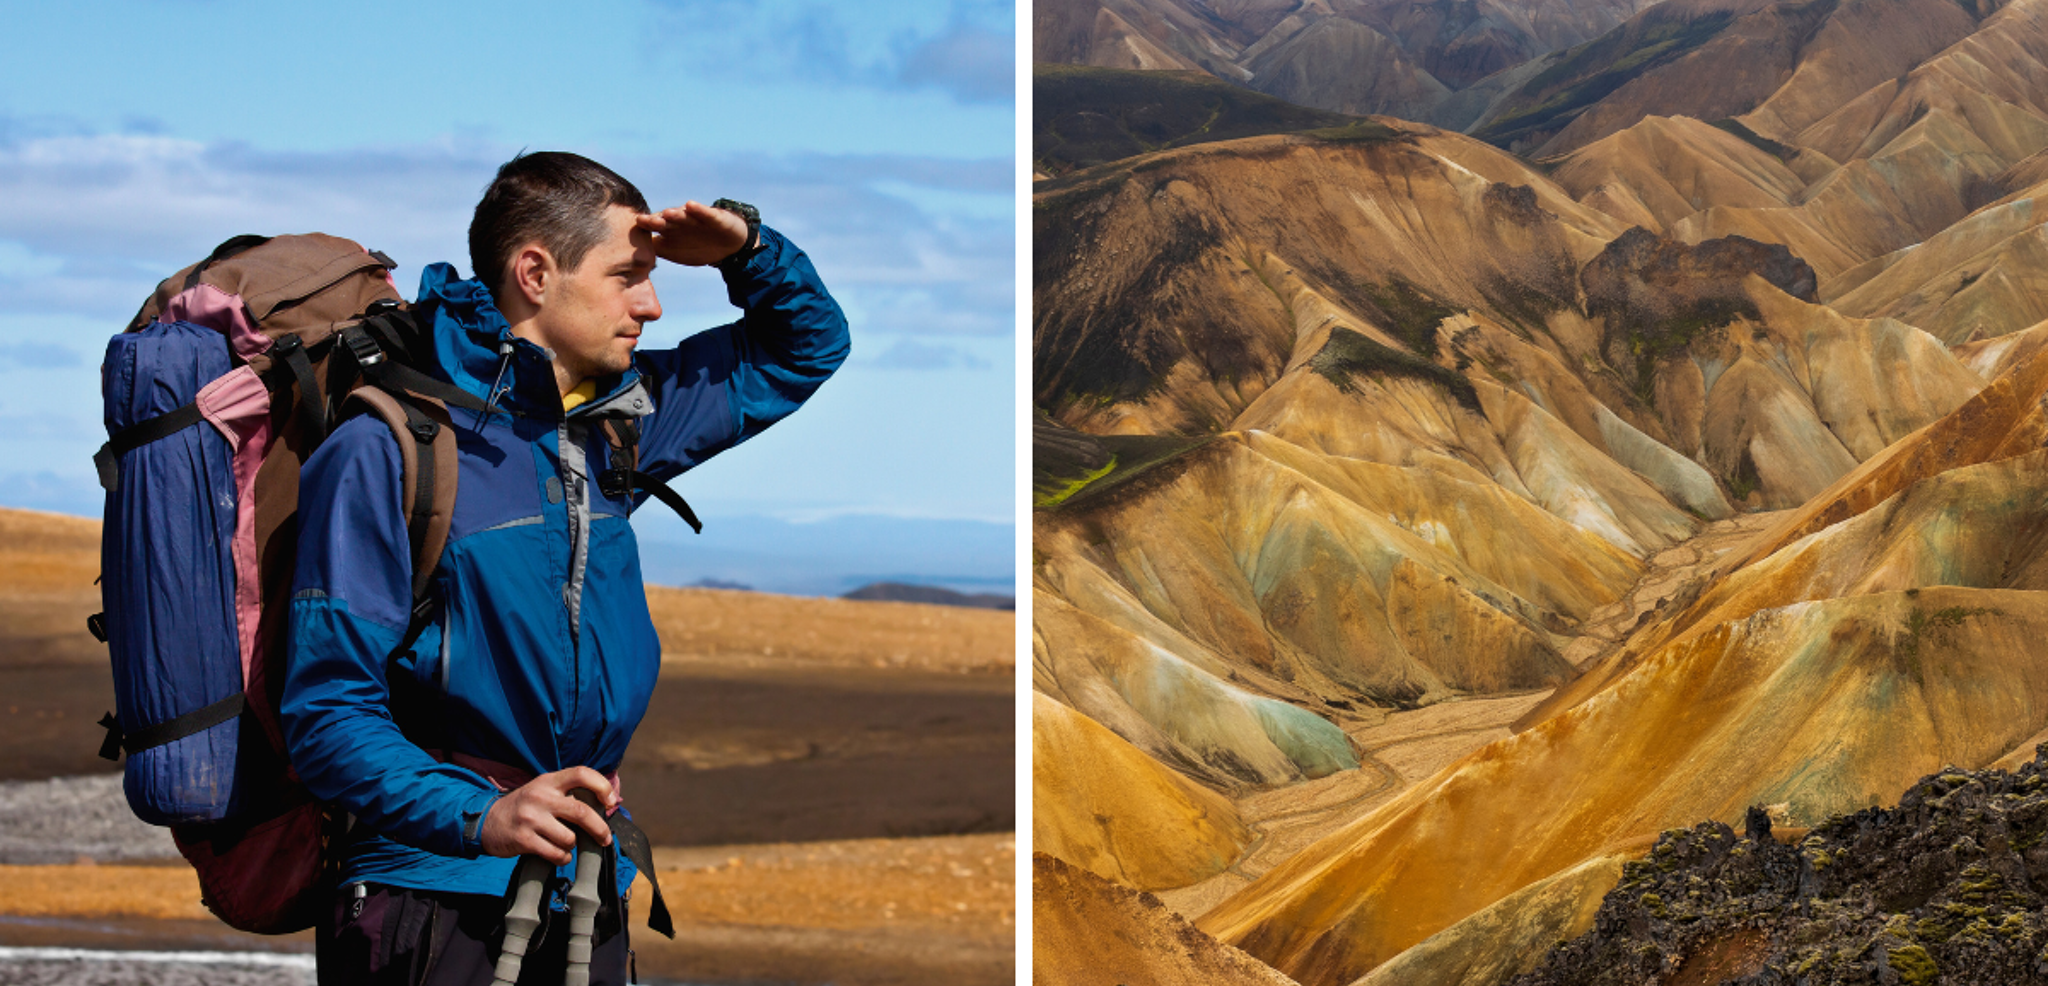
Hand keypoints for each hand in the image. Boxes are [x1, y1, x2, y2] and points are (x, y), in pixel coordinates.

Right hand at [478, 767, 618, 863]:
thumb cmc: (525, 807)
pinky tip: (557, 854)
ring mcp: (531, 818)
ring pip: (570, 838)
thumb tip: (607, 806)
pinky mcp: (523, 839)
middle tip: (605, 838)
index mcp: (549, 781)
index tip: (611, 801)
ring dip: (573, 845)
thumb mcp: (543, 791)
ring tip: (565, 844)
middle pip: (582, 812)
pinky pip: (556, 854)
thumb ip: (568, 794)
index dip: (602, 785)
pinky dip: (562, 858)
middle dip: (599, 828)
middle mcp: (541, 796)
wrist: (487, 822)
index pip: (582, 773)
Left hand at [636, 202, 748, 266]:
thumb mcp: (678, 253)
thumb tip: (636, 256)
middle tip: (643, 221)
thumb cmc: (698, 248)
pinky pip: (704, 212)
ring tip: (667, 214)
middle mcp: (679, 221)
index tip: (632, 230)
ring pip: (683, 216)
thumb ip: (660, 250)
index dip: (644, 228)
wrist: (728, 244)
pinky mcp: (713, 216)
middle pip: (665, 221)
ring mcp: (695, 218)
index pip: (653, 227)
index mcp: (669, 230)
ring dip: (674, 214)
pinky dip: (698, 209)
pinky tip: (691, 206)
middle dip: (655, 221)